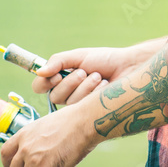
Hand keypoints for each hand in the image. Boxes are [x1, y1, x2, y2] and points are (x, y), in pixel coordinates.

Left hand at [0, 103, 99, 166]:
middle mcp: (25, 146)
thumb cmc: (72, 121)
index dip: (8, 163)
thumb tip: (38, 151)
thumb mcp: (46, 125)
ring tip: (50, 164)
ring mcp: (33, 158)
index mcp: (24, 133)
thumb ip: (36, 139)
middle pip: (14, 166)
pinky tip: (57, 165)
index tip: (13, 166)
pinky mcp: (44, 166)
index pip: (6, 153)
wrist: (84, 121)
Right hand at [33, 42, 162, 106]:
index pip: (39, 86)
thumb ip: (58, 61)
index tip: (57, 75)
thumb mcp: (79, 56)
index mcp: (60, 78)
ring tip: (98, 77)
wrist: (128, 67)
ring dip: (85, 86)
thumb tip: (39, 71)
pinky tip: (104, 86)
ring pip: (69, 102)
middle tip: (84, 72)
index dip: (45, 83)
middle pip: (54, 96)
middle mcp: (67, 93)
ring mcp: (78, 104)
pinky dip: (94, 92)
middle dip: (70, 82)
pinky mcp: (89, 112)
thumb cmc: (104, 60)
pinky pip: (83, 107)